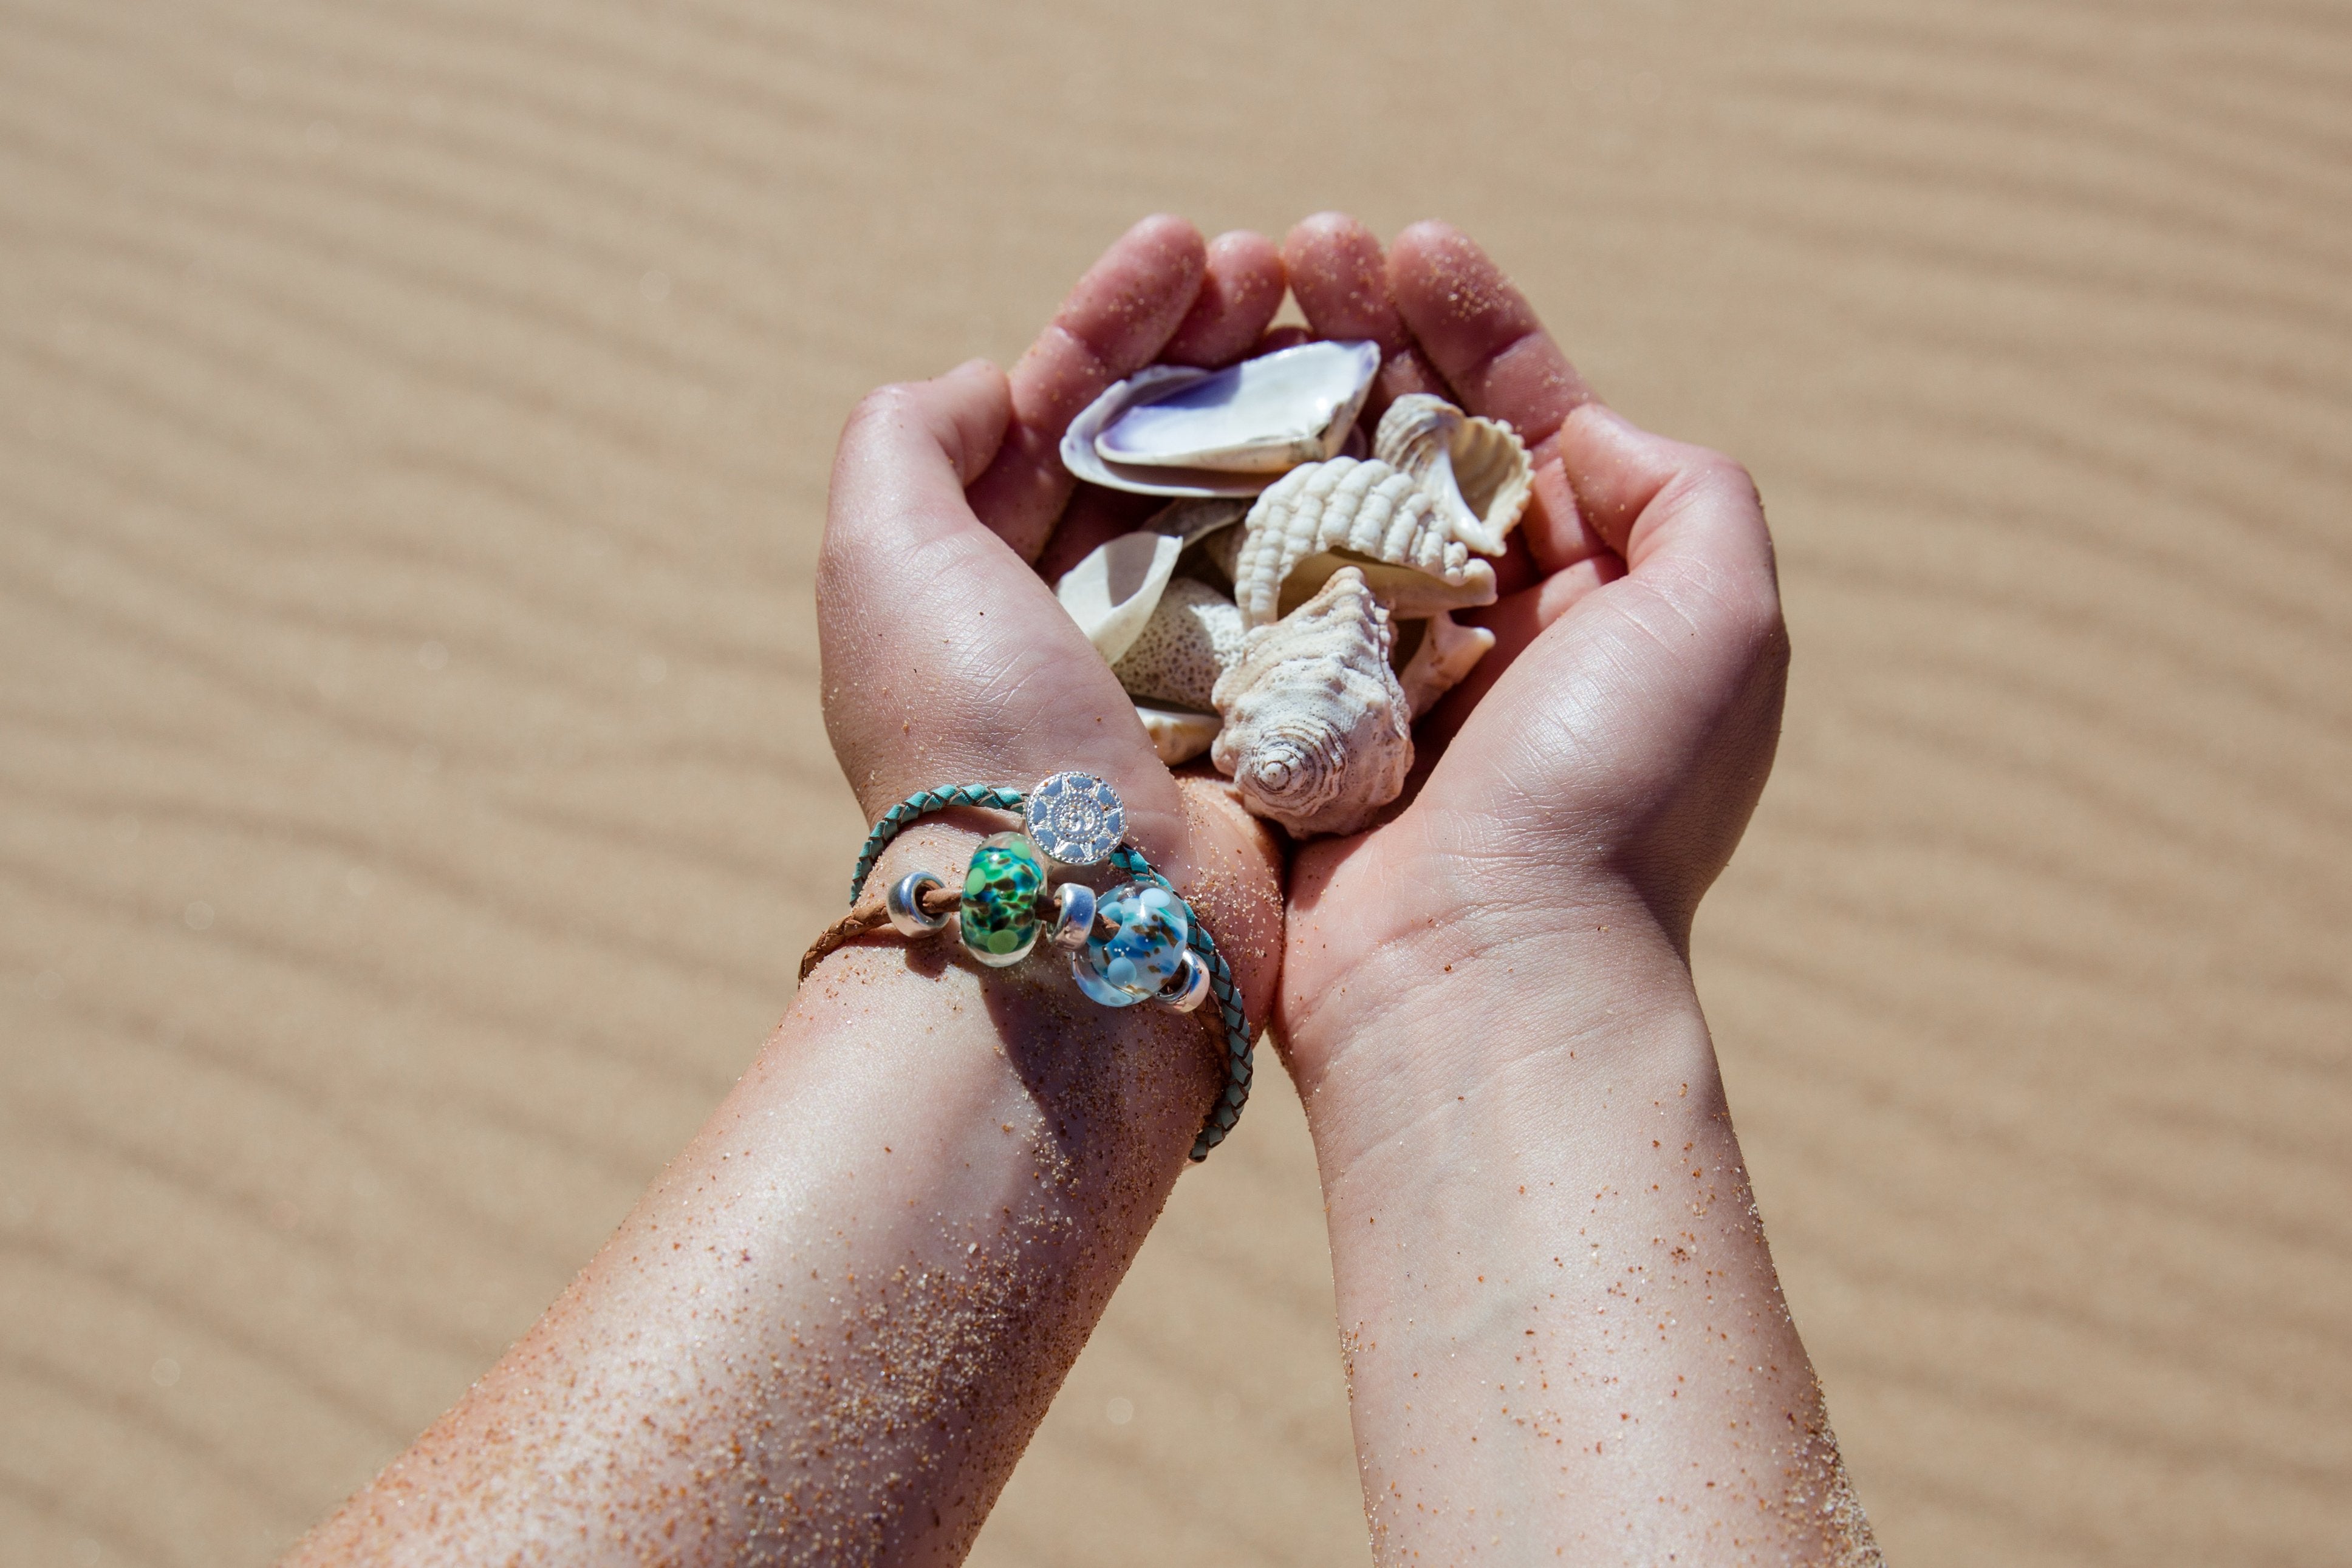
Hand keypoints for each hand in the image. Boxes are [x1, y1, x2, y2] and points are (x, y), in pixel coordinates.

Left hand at [816, 214, 1290, 1062]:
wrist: (1082, 917)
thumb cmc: (972, 725)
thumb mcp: (883, 554)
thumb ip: (907, 441)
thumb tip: (987, 383)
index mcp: (984, 576)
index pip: (1054, 410)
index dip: (1116, 319)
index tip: (1183, 245)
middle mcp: (1082, 618)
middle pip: (1161, 444)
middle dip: (1217, 345)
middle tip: (1286, 264)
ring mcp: (1187, 668)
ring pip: (1249, 500)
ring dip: (1294, 402)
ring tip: (1348, 317)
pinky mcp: (1276, 717)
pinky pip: (1320, 585)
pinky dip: (1352, 506)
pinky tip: (1393, 433)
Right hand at [1271, 215, 1789, 1094]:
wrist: (1480, 981)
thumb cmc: (1611, 798)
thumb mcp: (1722, 620)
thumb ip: (1685, 491)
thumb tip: (1580, 426)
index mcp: (1593, 595)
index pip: (1529, 420)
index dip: (1474, 324)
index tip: (1409, 246)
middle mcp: (1488, 625)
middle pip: (1414, 440)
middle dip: (1360, 333)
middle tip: (1293, 253)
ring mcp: (1378, 671)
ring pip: (1322, 498)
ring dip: (1279, 396)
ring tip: (1226, 306)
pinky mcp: (1287, 720)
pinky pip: (1247, 592)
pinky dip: (1218, 510)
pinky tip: (1183, 430)